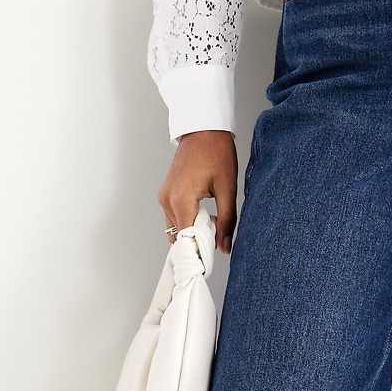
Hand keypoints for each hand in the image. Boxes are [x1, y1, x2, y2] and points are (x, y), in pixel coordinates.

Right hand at [158, 130, 238, 253]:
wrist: (204, 130)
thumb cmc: (216, 153)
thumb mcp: (227, 189)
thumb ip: (226, 221)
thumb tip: (224, 248)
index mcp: (181, 200)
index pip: (186, 239)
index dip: (200, 252)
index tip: (213, 260)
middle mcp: (167, 200)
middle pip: (179, 236)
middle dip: (196, 243)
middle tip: (217, 240)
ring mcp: (164, 197)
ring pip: (175, 228)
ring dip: (192, 231)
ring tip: (213, 224)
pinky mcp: (165, 193)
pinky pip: (173, 216)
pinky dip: (187, 221)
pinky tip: (204, 214)